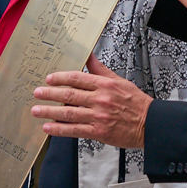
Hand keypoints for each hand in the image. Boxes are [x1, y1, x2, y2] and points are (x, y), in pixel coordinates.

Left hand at [31, 55, 151, 148]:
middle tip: (37, 93)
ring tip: (36, 110)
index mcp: (105, 85)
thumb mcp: (119, 80)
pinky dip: (59, 129)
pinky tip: (48, 128)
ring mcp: (98, 116)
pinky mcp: (99, 132)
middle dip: (49, 94)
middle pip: (69, 94)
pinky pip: (75, 130)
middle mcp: (100, 99)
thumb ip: (100, 70)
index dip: (60, 78)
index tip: (49, 79)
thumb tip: (89, 55)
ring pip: (69, 112)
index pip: (77, 78)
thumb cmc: (135, 102)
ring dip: (49, 111)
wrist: (150, 123)